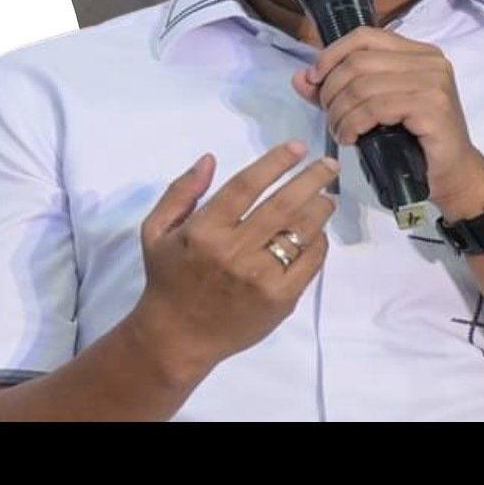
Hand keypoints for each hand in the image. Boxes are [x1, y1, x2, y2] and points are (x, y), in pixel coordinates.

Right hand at [134, 142, 338, 377]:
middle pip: (282, 204)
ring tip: (326, 197)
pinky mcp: (279, 298)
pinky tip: (316, 233)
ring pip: (301, 231)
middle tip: (328, 165)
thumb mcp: (156, 230)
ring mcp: (260, 277)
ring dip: (320, 208)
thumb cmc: (168, 279)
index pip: (246, 186)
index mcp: (204, 231)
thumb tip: (210, 159)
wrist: (178, 337)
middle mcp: (234, 251)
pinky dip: (318, 242)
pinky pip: (309, 263)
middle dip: (311, 179)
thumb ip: (181, 192)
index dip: (274, 162)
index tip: (296, 147)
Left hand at [290, 27, 483, 220]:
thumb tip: (300, 77)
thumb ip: (337, 90)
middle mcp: (429, 60)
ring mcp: (434, 81)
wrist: (451, 175)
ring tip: (340, 131)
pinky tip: (351, 138)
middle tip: (330, 117)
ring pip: (363, 86)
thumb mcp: (370, 110)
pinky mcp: (432, 106)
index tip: (314, 81)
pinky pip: (376, 107)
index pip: (364, 36)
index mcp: (416, 52)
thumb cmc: (413, 142)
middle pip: (358, 62)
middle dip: (332, 91)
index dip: (331, 55)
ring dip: (341, 113)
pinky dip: (354, 123)